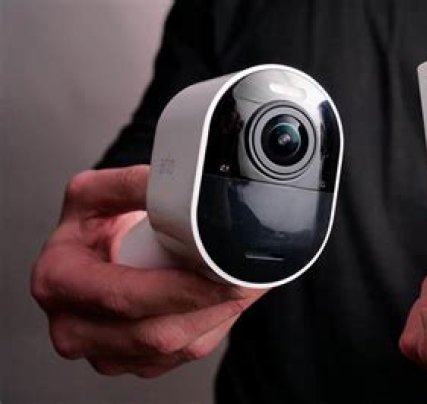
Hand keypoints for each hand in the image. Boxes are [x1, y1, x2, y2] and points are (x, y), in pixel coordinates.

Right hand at [31, 166, 266, 376]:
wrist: (96, 252)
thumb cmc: (93, 225)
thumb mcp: (98, 192)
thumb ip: (133, 185)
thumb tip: (173, 184)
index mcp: (57, 280)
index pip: (125, 295)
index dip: (180, 288)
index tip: (220, 271)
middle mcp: (71, 325)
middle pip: (154, 332)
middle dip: (208, 304)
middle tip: (244, 278)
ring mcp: (101, 352)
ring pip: (174, 348)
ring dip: (216, 317)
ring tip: (240, 285)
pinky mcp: (130, 363)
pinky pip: (181, 356)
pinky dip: (211, 328)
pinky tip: (221, 302)